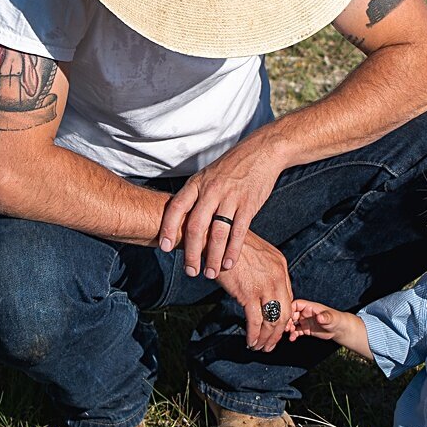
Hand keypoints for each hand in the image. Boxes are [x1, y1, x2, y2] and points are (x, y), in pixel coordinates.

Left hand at [158, 126, 287, 279]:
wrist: (261, 152)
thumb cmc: (231, 167)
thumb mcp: (207, 176)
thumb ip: (195, 197)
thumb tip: (179, 222)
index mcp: (197, 183)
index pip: (176, 207)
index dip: (168, 229)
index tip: (165, 248)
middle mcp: (211, 190)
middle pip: (196, 226)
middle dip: (191, 253)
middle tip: (190, 271)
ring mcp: (231, 197)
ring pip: (218, 233)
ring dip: (213, 257)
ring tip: (210, 273)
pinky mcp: (249, 204)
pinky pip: (238, 232)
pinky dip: (233, 251)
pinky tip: (229, 263)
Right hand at [216, 233, 293, 351]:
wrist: (215, 236)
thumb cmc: (230, 245)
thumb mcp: (256, 255)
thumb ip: (265, 271)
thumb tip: (263, 291)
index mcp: (281, 266)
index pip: (288, 298)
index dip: (283, 317)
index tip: (276, 328)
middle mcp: (277, 277)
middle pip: (285, 313)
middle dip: (279, 332)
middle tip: (271, 344)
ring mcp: (264, 286)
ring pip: (273, 321)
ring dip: (268, 338)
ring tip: (260, 348)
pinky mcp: (248, 293)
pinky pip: (256, 322)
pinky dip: (255, 335)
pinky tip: (251, 342)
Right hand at [287, 299, 339, 341]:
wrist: (339, 329)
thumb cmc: (336, 319)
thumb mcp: (331, 317)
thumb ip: (325, 317)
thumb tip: (319, 317)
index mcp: (310, 307)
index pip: (296, 304)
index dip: (290, 309)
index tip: (287, 316)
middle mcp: (305, 313)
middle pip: (292, 314)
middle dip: (288, 320)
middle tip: (287, 327)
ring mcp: (305, 321)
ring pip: (293, 323)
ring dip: (289, 328)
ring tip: (289, 333)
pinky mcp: (306, 329)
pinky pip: (297, 331)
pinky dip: (293, 335)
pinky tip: (292, 338)